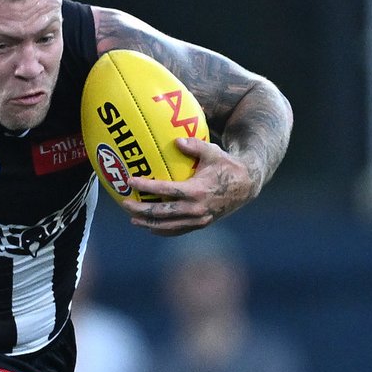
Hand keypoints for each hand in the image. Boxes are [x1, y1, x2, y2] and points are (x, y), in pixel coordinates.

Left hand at [119, 137, 256, 234]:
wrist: (247, 186)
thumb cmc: (227, 166)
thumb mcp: (213, 152)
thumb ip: (194, 145)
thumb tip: (176, 141)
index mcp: (196, 190)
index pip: (164, 190)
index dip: (145, 186)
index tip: (130, 181)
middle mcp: (195, 208)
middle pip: (160, 213)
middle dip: (140, 210)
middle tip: (124, 204)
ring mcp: (198, 220)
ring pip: (166, 226)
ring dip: (147, 223)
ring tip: (132, 219)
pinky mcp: (200, 225)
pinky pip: (177, 230)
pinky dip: (162, 230)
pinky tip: (150, 227)